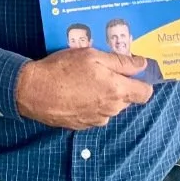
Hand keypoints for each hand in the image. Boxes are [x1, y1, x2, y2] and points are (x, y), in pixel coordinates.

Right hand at [15, 48, 153, 128]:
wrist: (34, 92)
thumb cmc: (62, 70)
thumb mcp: (92, 56)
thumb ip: (120, 62)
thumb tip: (142, 64)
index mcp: (117, 91)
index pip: (145, 93)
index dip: (142, 81)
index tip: (133, 72)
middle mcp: (111, 109)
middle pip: (126, 98)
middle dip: (118, 85)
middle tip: (100, 70)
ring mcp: (97, 119)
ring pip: (110, 105)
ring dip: (103, 94)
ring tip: (83, 80)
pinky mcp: (83, 125)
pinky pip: (95, 112)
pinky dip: (89, 103)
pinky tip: (74, 92)